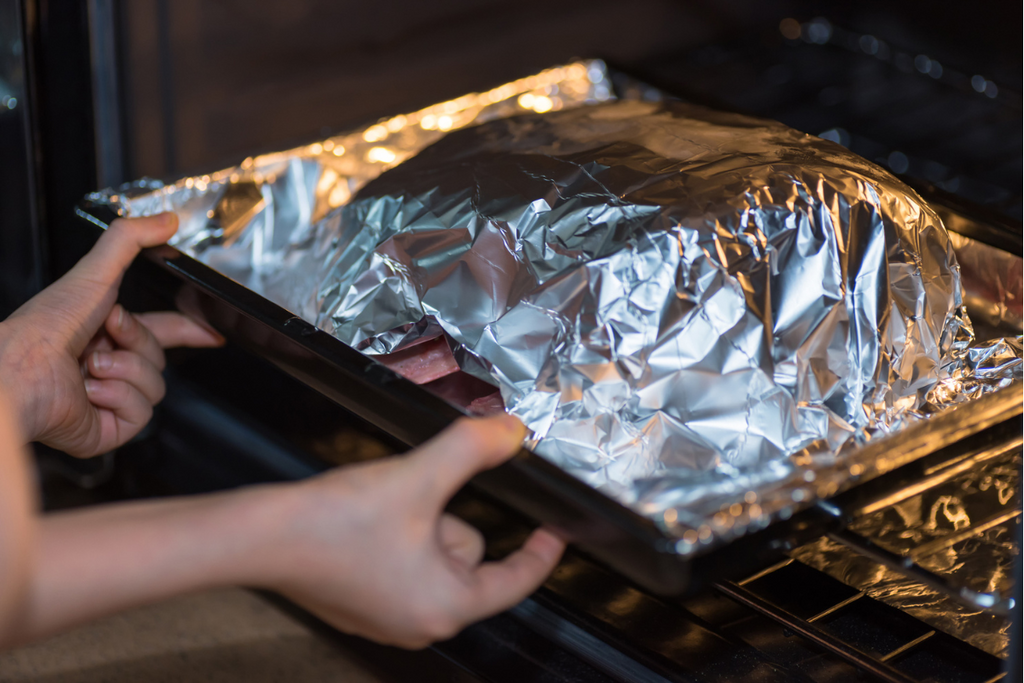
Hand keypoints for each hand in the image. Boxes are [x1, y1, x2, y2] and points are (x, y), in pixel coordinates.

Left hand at [0, 213, 222, 455]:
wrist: (21, 370)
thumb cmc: (45, 326)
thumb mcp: (94, 271)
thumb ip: (130, 239)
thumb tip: (166, 220)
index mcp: (107, 335)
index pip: (163, 332)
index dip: (190, 332)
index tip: (212, 334)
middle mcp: (108, 368)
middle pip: (160, 358)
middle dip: (137, 342)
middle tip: (107, 332)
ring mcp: (110, 401)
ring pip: (156, 387)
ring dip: (124, 370)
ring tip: (91, 366)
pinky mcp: (109, 429)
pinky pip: (142, 413)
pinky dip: (118, 396)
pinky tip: (91, 391)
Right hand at [264, 414, 565, 647]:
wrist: (259, 537)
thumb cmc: (334, 523)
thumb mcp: (418, 477)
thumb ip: (471, 450)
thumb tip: (511, 432)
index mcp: (446, 606)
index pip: (517, 580)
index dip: (541, 550)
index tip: (555, 530)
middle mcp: (419, 623)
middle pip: (467, 556)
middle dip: (449, 517)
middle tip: (416, 496)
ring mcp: (388, 618)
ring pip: (434, 555)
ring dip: (421, 522)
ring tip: (385, 507)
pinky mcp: (362, 604)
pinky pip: (403, 563)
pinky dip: (397, 536)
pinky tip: (367, 520)